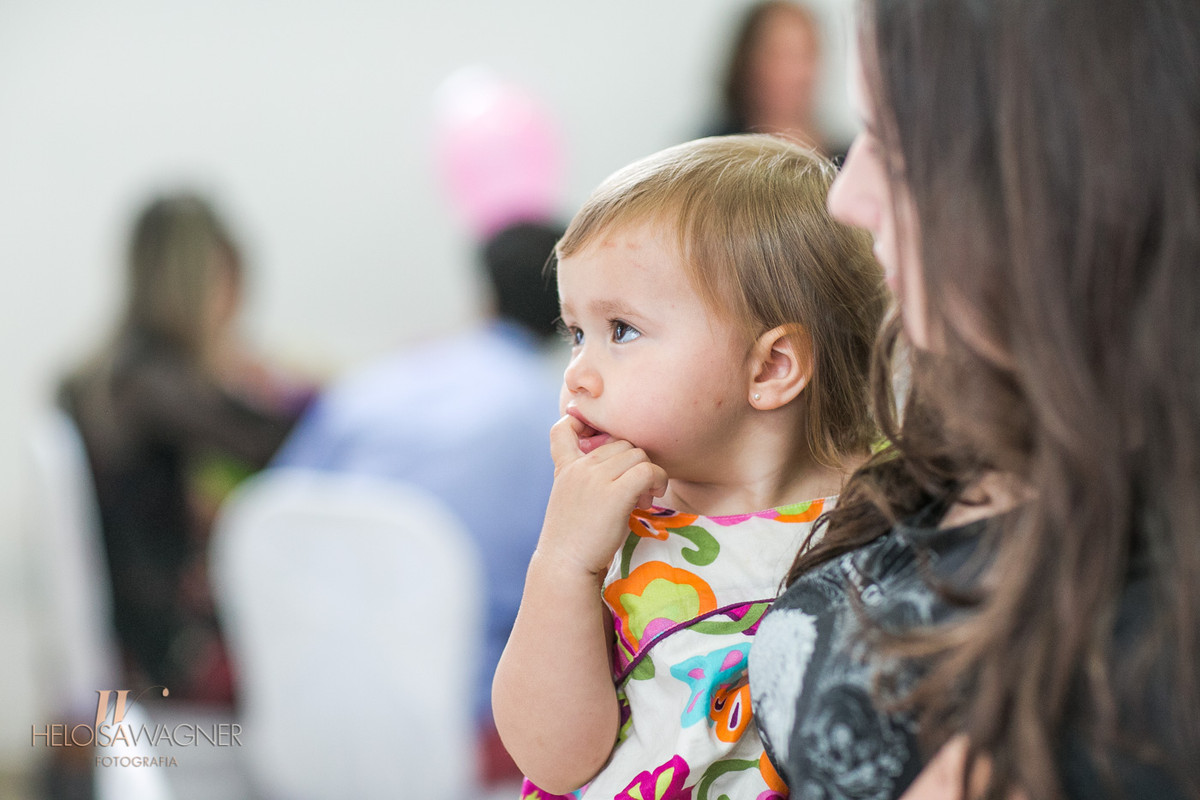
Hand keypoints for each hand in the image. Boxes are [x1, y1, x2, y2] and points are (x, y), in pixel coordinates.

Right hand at [537, 414, 668, 575]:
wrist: (565, 566)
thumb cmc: (573, 540)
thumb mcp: (571, 500)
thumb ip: (587, 480)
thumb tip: (623, 471)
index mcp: (565, 467)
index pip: (564, 427)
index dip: (585, 424)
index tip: (604, 446)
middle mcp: (579, 467)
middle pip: (621, 442)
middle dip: (633, 463)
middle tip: (636, 490)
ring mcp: (595, 478)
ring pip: (638, 454)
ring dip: (648, 473)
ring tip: (643, 498)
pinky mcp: (614, 493)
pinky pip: (647, 470)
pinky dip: (657, 480)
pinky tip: (650, 499)